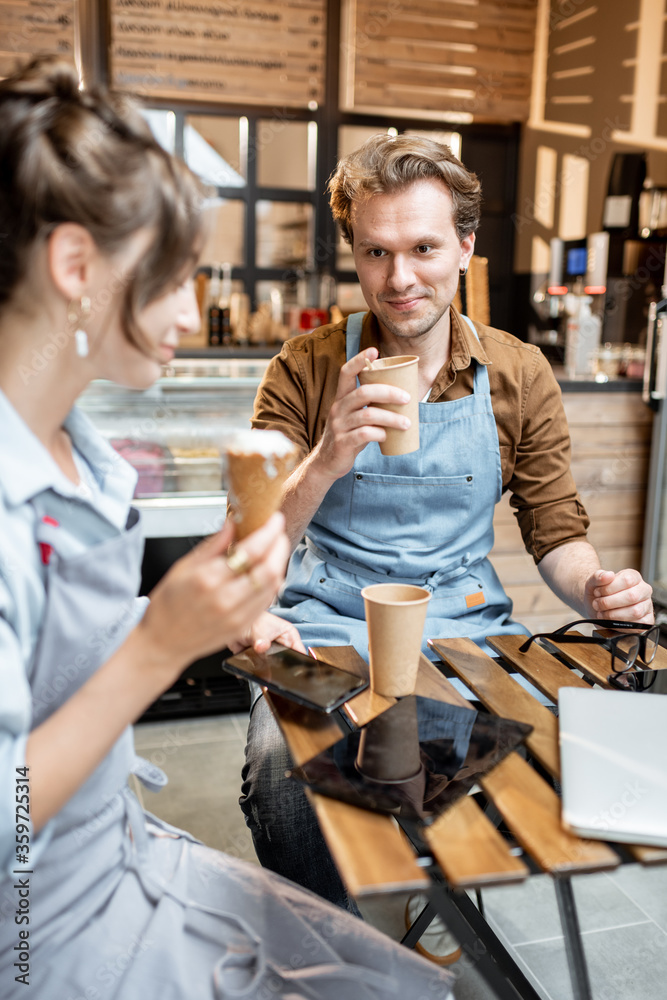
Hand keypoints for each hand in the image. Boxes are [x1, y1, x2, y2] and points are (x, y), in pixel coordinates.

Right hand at [138, 512, 289, 677]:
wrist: (162, 643)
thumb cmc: (167, 605)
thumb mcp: (183, 566)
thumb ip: (213, 544)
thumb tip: (233, 522)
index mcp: (207, 579)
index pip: (250, 551)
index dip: (268, 531)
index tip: (273, 519)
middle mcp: (225, 599)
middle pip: (269, 568)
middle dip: (279, 544)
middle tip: (278, 530)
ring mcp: (237, 616)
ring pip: (273, 585)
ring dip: (279, 562)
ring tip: (274, 548)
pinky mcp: (243, 627)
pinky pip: (267, 601)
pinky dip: (272, 582)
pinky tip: (267, 571)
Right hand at [312, 347, 411, 480]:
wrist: (327, 462)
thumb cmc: (348, 435)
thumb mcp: (355, 416)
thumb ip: (371, 405)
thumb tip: (404, 395)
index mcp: (341, 398)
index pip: (345, 373)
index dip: (358, 360)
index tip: (374, 351)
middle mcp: (338, 408)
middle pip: (363, 392)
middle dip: (388, 392)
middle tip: (407, 398)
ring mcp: (339, 426)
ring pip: (367, 415)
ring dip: (391, 418)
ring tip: (407, 423)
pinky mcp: (343, 443)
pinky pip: (364, 434)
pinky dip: (379, 434)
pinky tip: (387, 436)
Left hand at [583, 568, 653, 623]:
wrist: (595, 608)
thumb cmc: (598, 594)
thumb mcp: (593, 582)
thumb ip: (598, 576)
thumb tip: (608, 575)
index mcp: (634, 577)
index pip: (627, 580)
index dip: (609, 588)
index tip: (597, 592)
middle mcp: (644, 590)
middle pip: (631, 596)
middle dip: (609, 603)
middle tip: (597, 604)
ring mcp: (647, 606)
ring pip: (635, 612)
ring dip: (613, 615)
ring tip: (602, 613)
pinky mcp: (646, 621)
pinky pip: (637, 625)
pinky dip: (620, 625)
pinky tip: (611, 621)